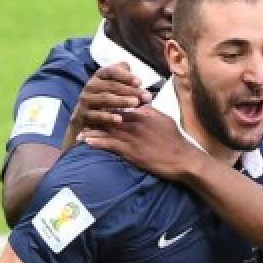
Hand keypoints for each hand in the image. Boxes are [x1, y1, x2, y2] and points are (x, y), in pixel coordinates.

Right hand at [65, 63, 149, 144]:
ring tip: (136, 103)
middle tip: (146, 96)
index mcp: (100, 76)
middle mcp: (92, 86)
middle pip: (111, 86)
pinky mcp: (85, 115)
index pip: (112, 71)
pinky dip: (108, 117)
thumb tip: (138, 80)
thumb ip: (126, 77)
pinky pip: (97, 116)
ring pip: (105, 99)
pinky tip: (119, 119)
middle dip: (130, 90)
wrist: (87, 116)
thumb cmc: (108, 97)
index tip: (140, 82)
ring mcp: (87, 100)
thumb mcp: (116, 84)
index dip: (126, 76)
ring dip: (121, 101)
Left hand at [80, 106, 204, 180]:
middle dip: (95, 116)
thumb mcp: (165, 119)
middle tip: (82, 117)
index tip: (96, 106)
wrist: (183, 159)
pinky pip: (110, 145)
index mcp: (143, 114)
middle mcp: (135, 123)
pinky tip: (86, 142)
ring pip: (106, 130)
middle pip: (109, 116)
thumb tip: (142, 104)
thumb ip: (151, 111)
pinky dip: (97, 142)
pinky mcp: (131, 151)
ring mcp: (132, 137)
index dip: (107, 105)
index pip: (121, 105)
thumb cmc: (175, 140)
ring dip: (92, 130)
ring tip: (79, 131)